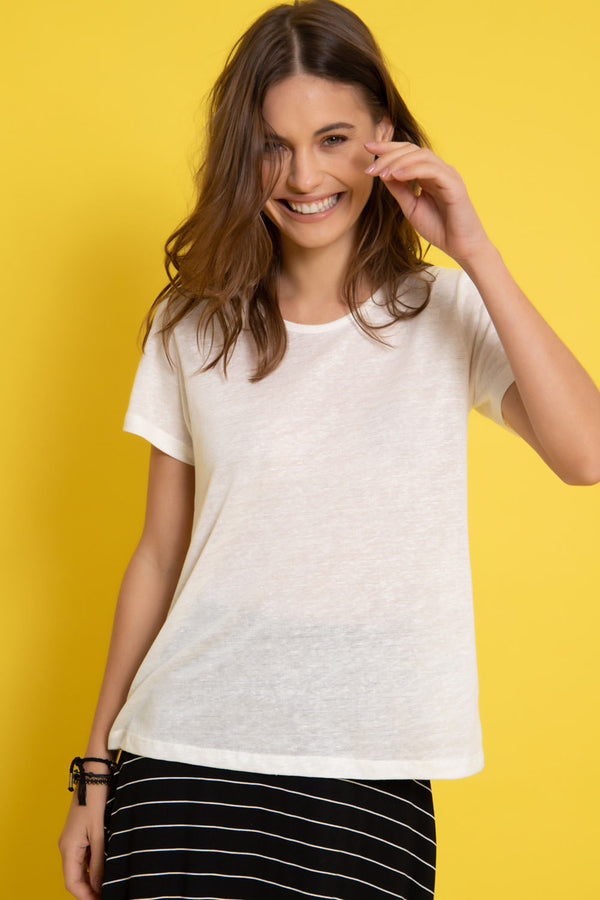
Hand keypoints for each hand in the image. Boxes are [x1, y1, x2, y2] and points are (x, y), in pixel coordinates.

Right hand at [58, 785, 108, 898]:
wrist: (94, 775)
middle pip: (74, 876)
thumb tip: (97, 885)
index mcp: (68, 847)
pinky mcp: (79, 832)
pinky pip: (84, 855)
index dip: (85, 896)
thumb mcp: (99, 833)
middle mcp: (67, 845)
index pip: (72, 882)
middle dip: (88, 889)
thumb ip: (98, 861)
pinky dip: (93, 864)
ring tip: (108, 884)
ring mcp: (72, 839)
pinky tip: (106, 865)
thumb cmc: (95, 801)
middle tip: (106, 895)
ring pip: (79, 866)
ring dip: (91, 877)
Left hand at [364, 141, 491, 264]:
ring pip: (422, 155)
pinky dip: (413, 170)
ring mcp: (448, 175)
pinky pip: (433, 170)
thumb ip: (399, 189)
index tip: (367, 148)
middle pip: (412, 149)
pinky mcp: (454, 185)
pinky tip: (397, 175)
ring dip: (399, 162)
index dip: (387, 148)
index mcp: (429, 174)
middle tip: (370, 168)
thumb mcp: (411, 207)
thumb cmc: (439, 228)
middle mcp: (439, 170)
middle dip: (388, 154)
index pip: (407, 152)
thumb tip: (382, 173)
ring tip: (382, 173)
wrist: (460, 247)